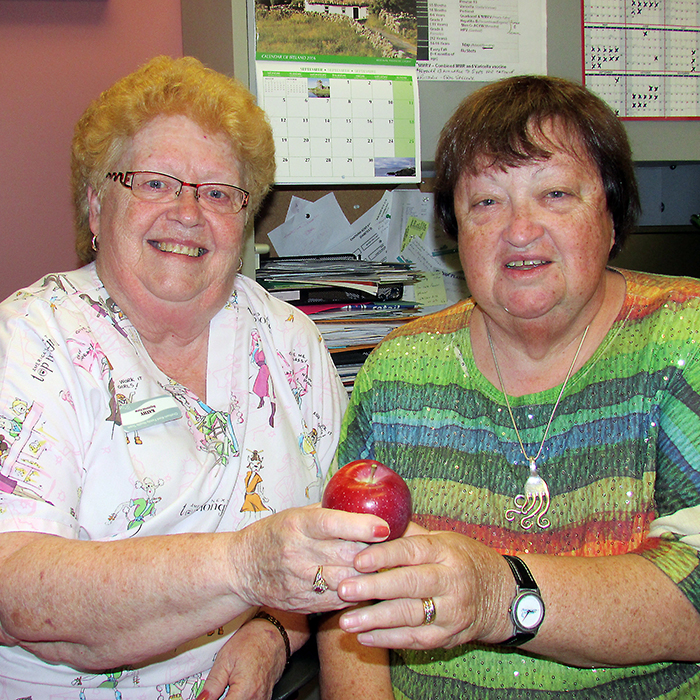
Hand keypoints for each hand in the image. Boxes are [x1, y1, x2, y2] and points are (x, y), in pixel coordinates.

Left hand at [197, 615, 289, 699]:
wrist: (274, 633)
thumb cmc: (251, 640)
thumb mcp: (225, 658)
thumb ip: (212, 684)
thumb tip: (201, 699)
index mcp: (244, 692)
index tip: (207, 696)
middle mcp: (256, 699)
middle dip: (222, 698)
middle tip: (219, 686)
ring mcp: (263, 699)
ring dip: (231, 698)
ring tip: (227, 686)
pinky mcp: (266, 697)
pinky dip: (240, 697)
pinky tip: (236, 688)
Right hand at [236, 504, 390, 614]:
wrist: (240, 569)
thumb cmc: (273, 534)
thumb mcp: (295, 514)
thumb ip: (328, 511)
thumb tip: (364, 500)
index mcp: (296, 525)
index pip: (332, 525)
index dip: (360, 526)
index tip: (385, 526)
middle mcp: (298, 554)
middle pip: (346, 555)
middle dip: (374, 552)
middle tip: (396, 547)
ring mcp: (300, 582)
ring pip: (347, 581)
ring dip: (370, 575)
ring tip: (387, 567)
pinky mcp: (304, 603)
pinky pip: (341, 600)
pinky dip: (358, 592)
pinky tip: (368, 584)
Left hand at [335, 527, 510, 649]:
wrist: (502, 596)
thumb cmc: (464, 560)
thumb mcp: (444, 539)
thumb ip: (410, 535)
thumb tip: (373, 521)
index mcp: (446, 552)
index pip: (413, 551)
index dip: (384, 556)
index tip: (358, 560)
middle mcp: (452, 581)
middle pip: (409, 585)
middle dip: (374, 589)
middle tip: (344, 589)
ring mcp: (452, 612)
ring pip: (410, 617)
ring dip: (375, 620)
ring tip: (346, 621)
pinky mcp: (448, 637)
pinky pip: (415, 640)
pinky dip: (388, 639)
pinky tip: (364, 636)